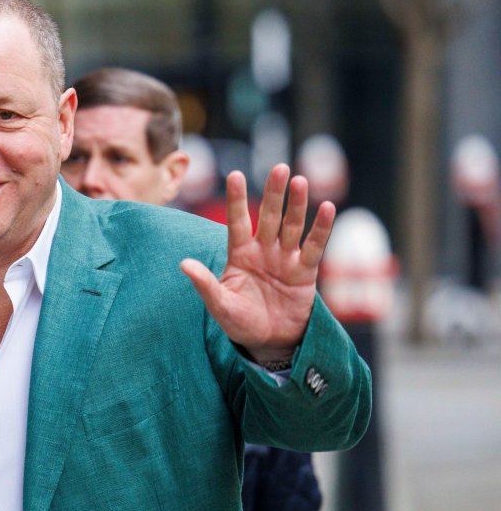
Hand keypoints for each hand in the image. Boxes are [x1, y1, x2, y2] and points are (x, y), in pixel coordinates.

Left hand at [180, 163, 334, 362]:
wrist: (268, 342)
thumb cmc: (240, 322)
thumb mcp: (219, 305)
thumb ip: (205, 284)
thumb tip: (183, 264)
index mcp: (239, 254)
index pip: (236, 221)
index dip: (236, 199)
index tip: (234, 174)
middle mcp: (263, 251)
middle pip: (268, 217)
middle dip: (273, 193)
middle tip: (279, 168)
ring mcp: (285, 259)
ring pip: (292, 226)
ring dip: (297, 204)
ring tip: (300, 181)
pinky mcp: (305, 272)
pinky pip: (313, 247)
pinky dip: (320, 229)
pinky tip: (327, 208)